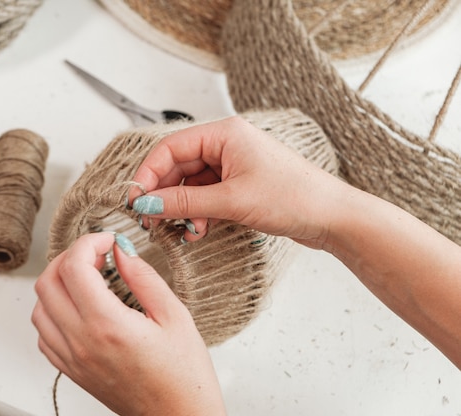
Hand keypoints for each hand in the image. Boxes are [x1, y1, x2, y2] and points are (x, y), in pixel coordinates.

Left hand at [31, 232, 226, 415]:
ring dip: (58, 283)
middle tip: (96, 254)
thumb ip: (143, 277)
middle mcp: (82, 342)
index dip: (89, 242)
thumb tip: (121, 250)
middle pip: (48, 282)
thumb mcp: (175, 316)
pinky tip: (78, 307)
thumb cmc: (184, 376)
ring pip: (39, 307)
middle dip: (69, 256)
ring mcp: (73, 359)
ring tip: (87, 277)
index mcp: (108, 325)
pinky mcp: (72, 371)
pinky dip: (53, 311)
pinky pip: (44, 334)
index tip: (108, 240)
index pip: (74, 267)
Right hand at [130, 116, 347, 248]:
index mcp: (224, 133)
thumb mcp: (231, 200)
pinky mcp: (240, 185)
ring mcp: (233, 165)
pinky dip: (199, 214)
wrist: (332, 217)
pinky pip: (207, 196)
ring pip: (191, 185)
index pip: (170, 148)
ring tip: (185, 231)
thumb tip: (146, 204)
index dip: (148, 174)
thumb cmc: (292, 197)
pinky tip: (200, 230)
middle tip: (150, 221)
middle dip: (165, 195)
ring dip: (183, 209)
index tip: (135, 201)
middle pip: (178, 167)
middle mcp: (226, 145)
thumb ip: (185, 202)